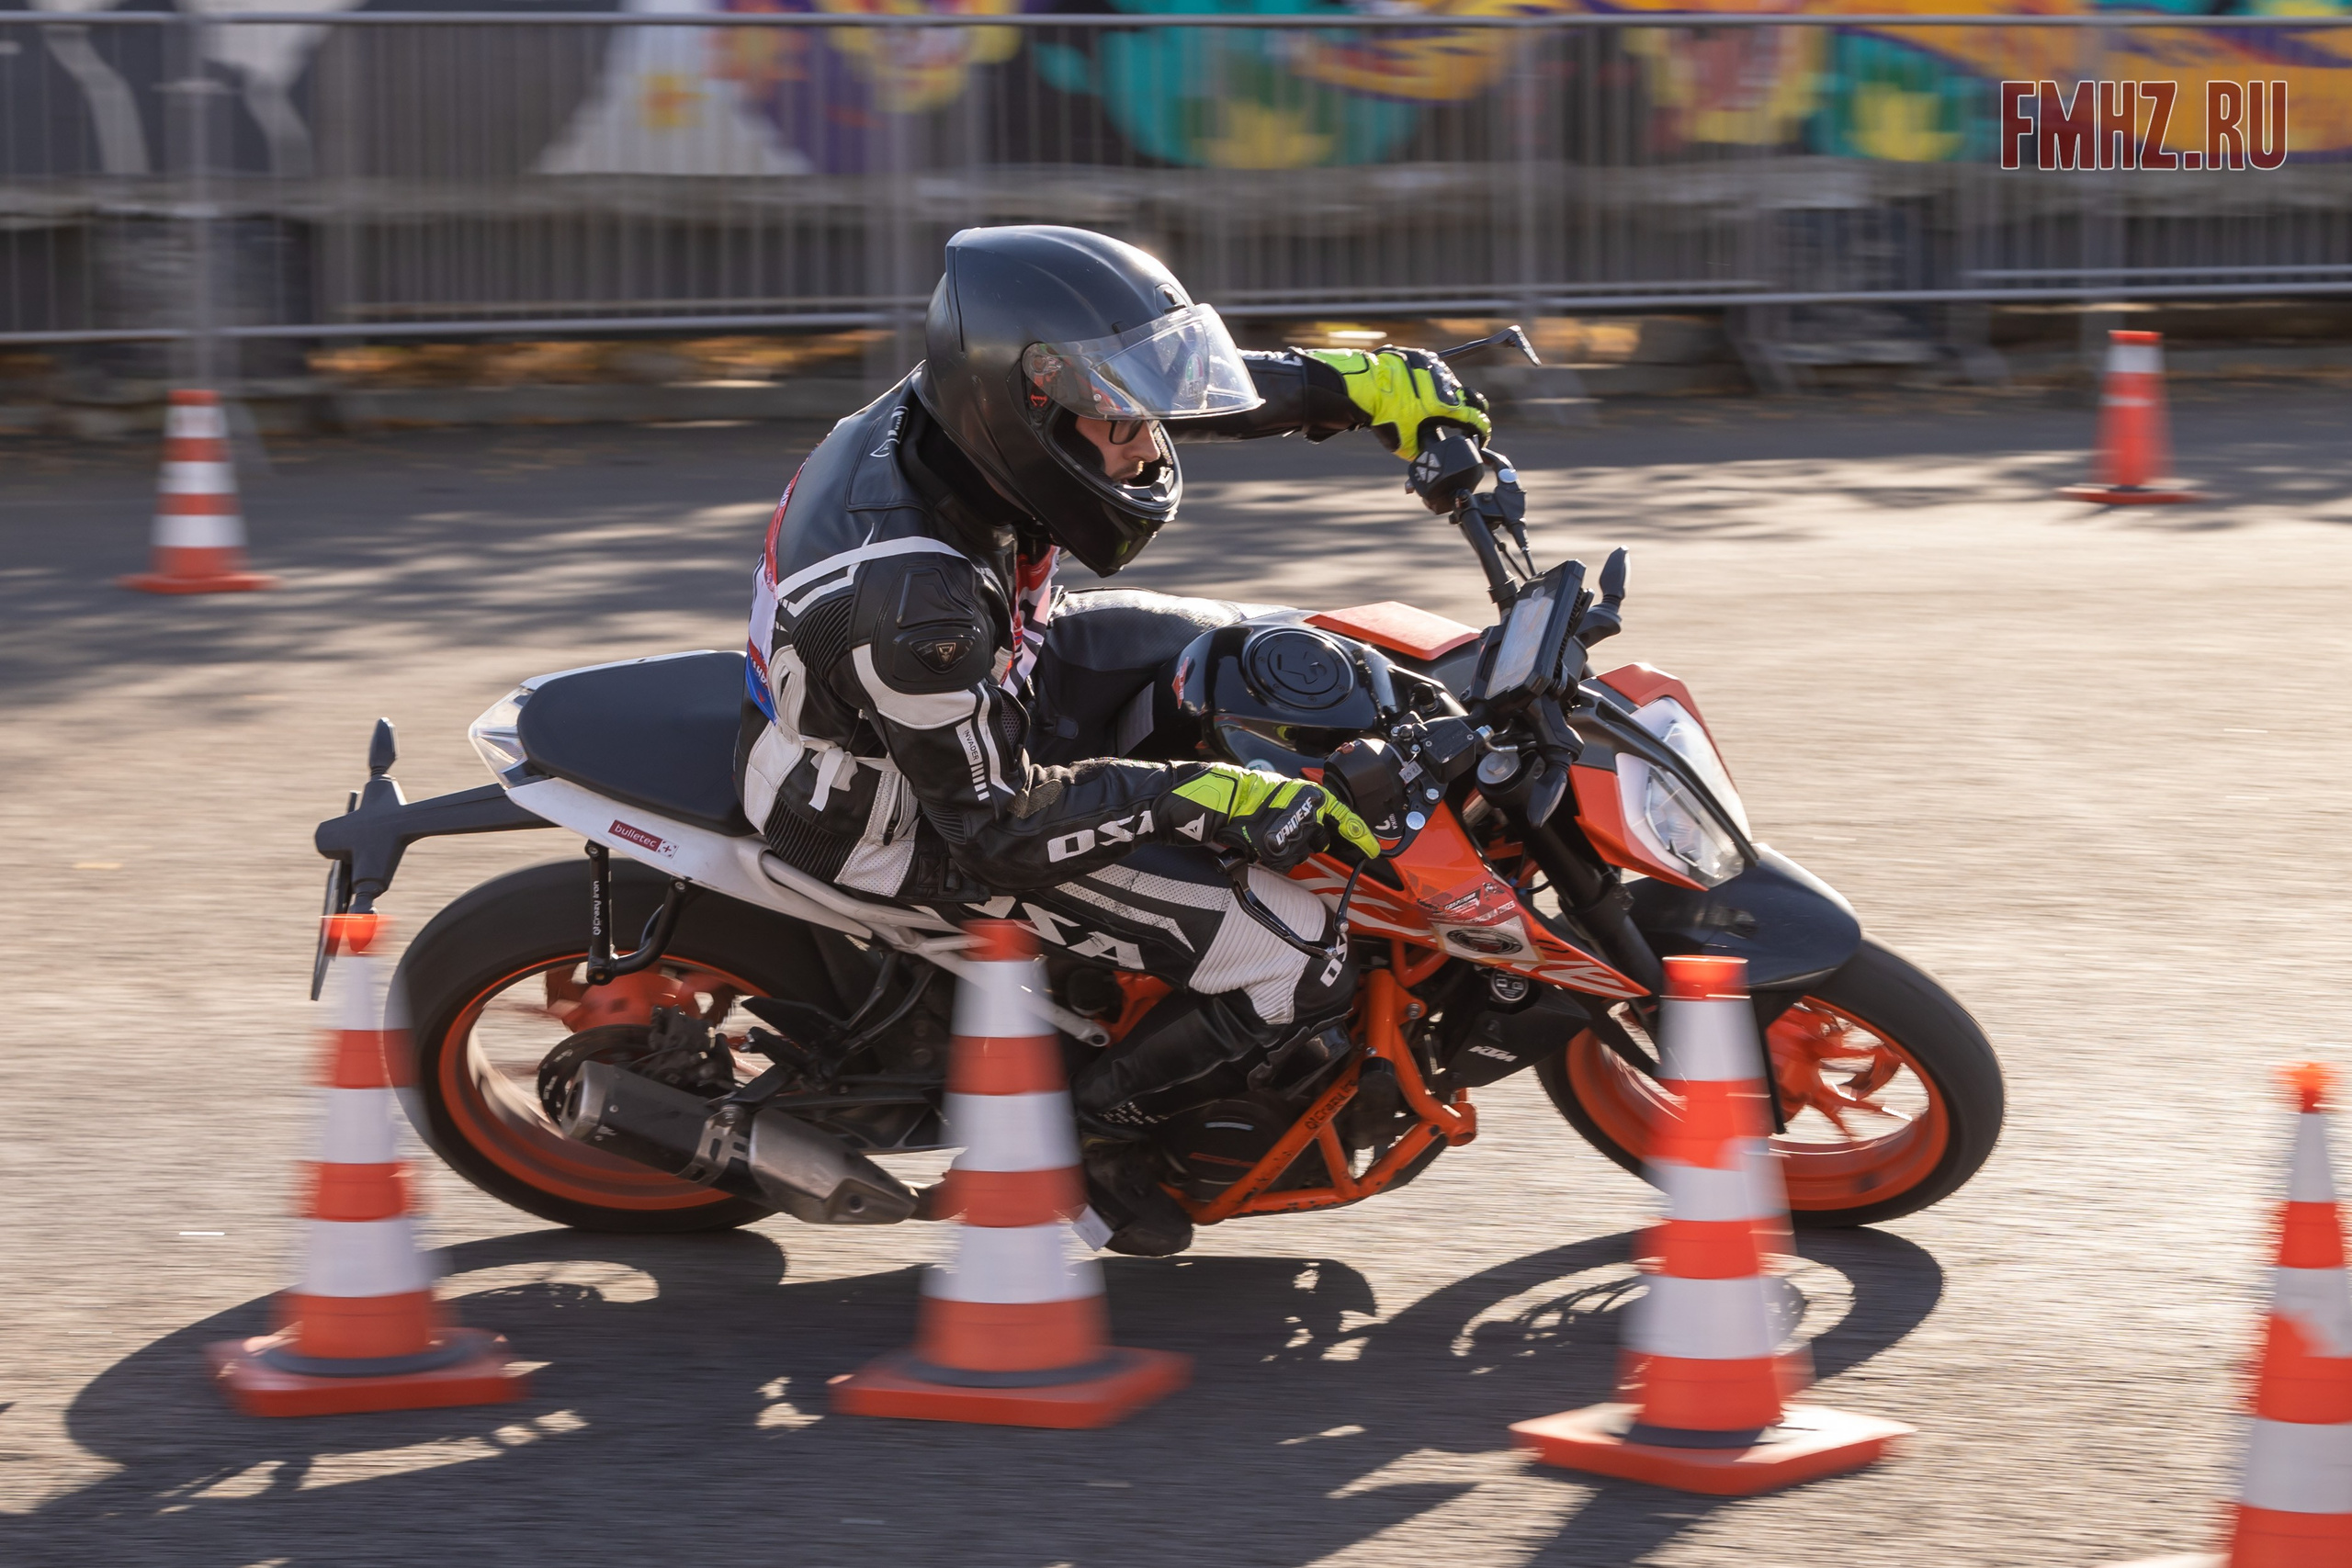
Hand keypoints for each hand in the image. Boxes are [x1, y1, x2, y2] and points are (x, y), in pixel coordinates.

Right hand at [1170, 764, 1381, 872]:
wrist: (1222, 801)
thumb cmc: (1251, 794)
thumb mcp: (1286, 792)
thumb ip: (1306, 806)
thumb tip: (1322, 823)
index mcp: (1314, 796)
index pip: (1345, 819)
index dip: (1361, 836)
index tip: (1372, 849)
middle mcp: (1309, 815)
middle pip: (1320, 841)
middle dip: (1308, 839)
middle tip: (1284, 828)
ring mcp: (1294, 834)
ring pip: (1301, 853)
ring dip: (1288, 848)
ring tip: (1266, 831)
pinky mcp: (1278, 851)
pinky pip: (1283, 862)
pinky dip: (1273, 857)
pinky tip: (1260, 841)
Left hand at [1303, 346, 1491, 462]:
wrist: (1362, 387)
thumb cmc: (1382, 415)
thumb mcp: (1404, 444)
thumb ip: (1423, 453)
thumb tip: (1426, 463)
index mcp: (1446, 406)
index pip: (1477, 419)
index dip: (1482, 431)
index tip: (1481, 437)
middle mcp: (1446, 384)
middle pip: (1472, 398)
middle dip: (1474, 412)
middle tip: (1467, 422)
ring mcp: (1435, 367)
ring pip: (1452, 384)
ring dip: (1449, 397)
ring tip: (1435, 408)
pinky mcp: (1423, 356)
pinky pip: (1436, 371)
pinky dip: (1433, 383)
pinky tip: (1421, 392)